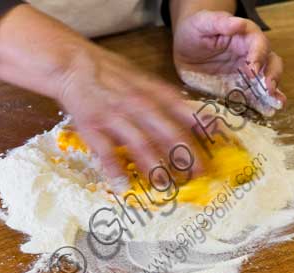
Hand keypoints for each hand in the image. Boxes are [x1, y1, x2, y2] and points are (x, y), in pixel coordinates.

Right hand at [58, 43, 204, 188]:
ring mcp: (116, 117)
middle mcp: (139, 105)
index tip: (219, 147)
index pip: (186, 113)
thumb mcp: (144, 77)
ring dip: (155, 168)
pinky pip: (106, 152)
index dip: (204, 132)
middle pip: (169, 134)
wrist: (74, 64)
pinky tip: (123, 187)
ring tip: (167, 187)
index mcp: (154, 92)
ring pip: (141, 145)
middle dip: (187, 157)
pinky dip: (114, 171)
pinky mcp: (94, 127)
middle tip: (200, 175)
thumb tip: (190, 112)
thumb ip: (165, 96)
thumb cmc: (112, 72)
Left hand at [173, 10, 285, 102]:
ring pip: (266, 80)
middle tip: (268, 89)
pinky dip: (261, 104)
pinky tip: (267, 112)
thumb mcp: (203, 23)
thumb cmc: (196, 29)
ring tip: (276, 103)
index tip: (253, 69)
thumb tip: (240, 24)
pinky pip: (252, 95)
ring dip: (273, 92)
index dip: (259, 56)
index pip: (259, 44)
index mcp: (245, 36)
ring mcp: (247, 72)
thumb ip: (220, 22)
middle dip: (272, 75)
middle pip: (270, 62)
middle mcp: (251, 54)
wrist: (185, 46)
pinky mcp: (239, 86)